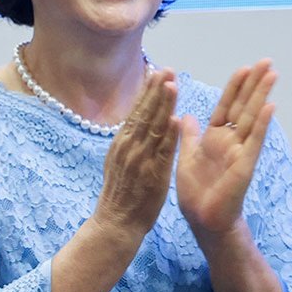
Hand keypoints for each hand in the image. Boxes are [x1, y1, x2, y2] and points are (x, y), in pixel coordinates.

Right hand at [92, 68, 179, 243]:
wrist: (116, 222)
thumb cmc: (121, 194)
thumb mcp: (119, 162)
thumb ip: (130, 142)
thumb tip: (137, 122)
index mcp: (121, 143)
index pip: (136, 111)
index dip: (147, 91)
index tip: (156, 72)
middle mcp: (128, 147)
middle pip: (143, 113)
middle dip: (155, 90)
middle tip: (166, 69)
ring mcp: (139, 160)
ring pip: (152, 127)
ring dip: (162, 105)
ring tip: (172, 84)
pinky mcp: (152, 175)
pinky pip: (161, 152)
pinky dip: (167, 135)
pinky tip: (174, 118)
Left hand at [176, 60, 277, 239]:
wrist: (202, 219)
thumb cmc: (195, 191)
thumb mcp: (186, 157)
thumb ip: (189, 136)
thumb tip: (187, 115)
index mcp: (214, 138)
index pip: (226, 106)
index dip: (234, 87)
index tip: (244, 67)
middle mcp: (230, 141)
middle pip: (243, 106)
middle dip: (254, 84)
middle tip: (267, 61)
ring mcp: (239, 152)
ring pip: (252, 118)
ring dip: (262, 96)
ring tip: (272, 74)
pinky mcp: (244, 165)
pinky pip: (254, 141)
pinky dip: (262, 124)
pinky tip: (271, 106)